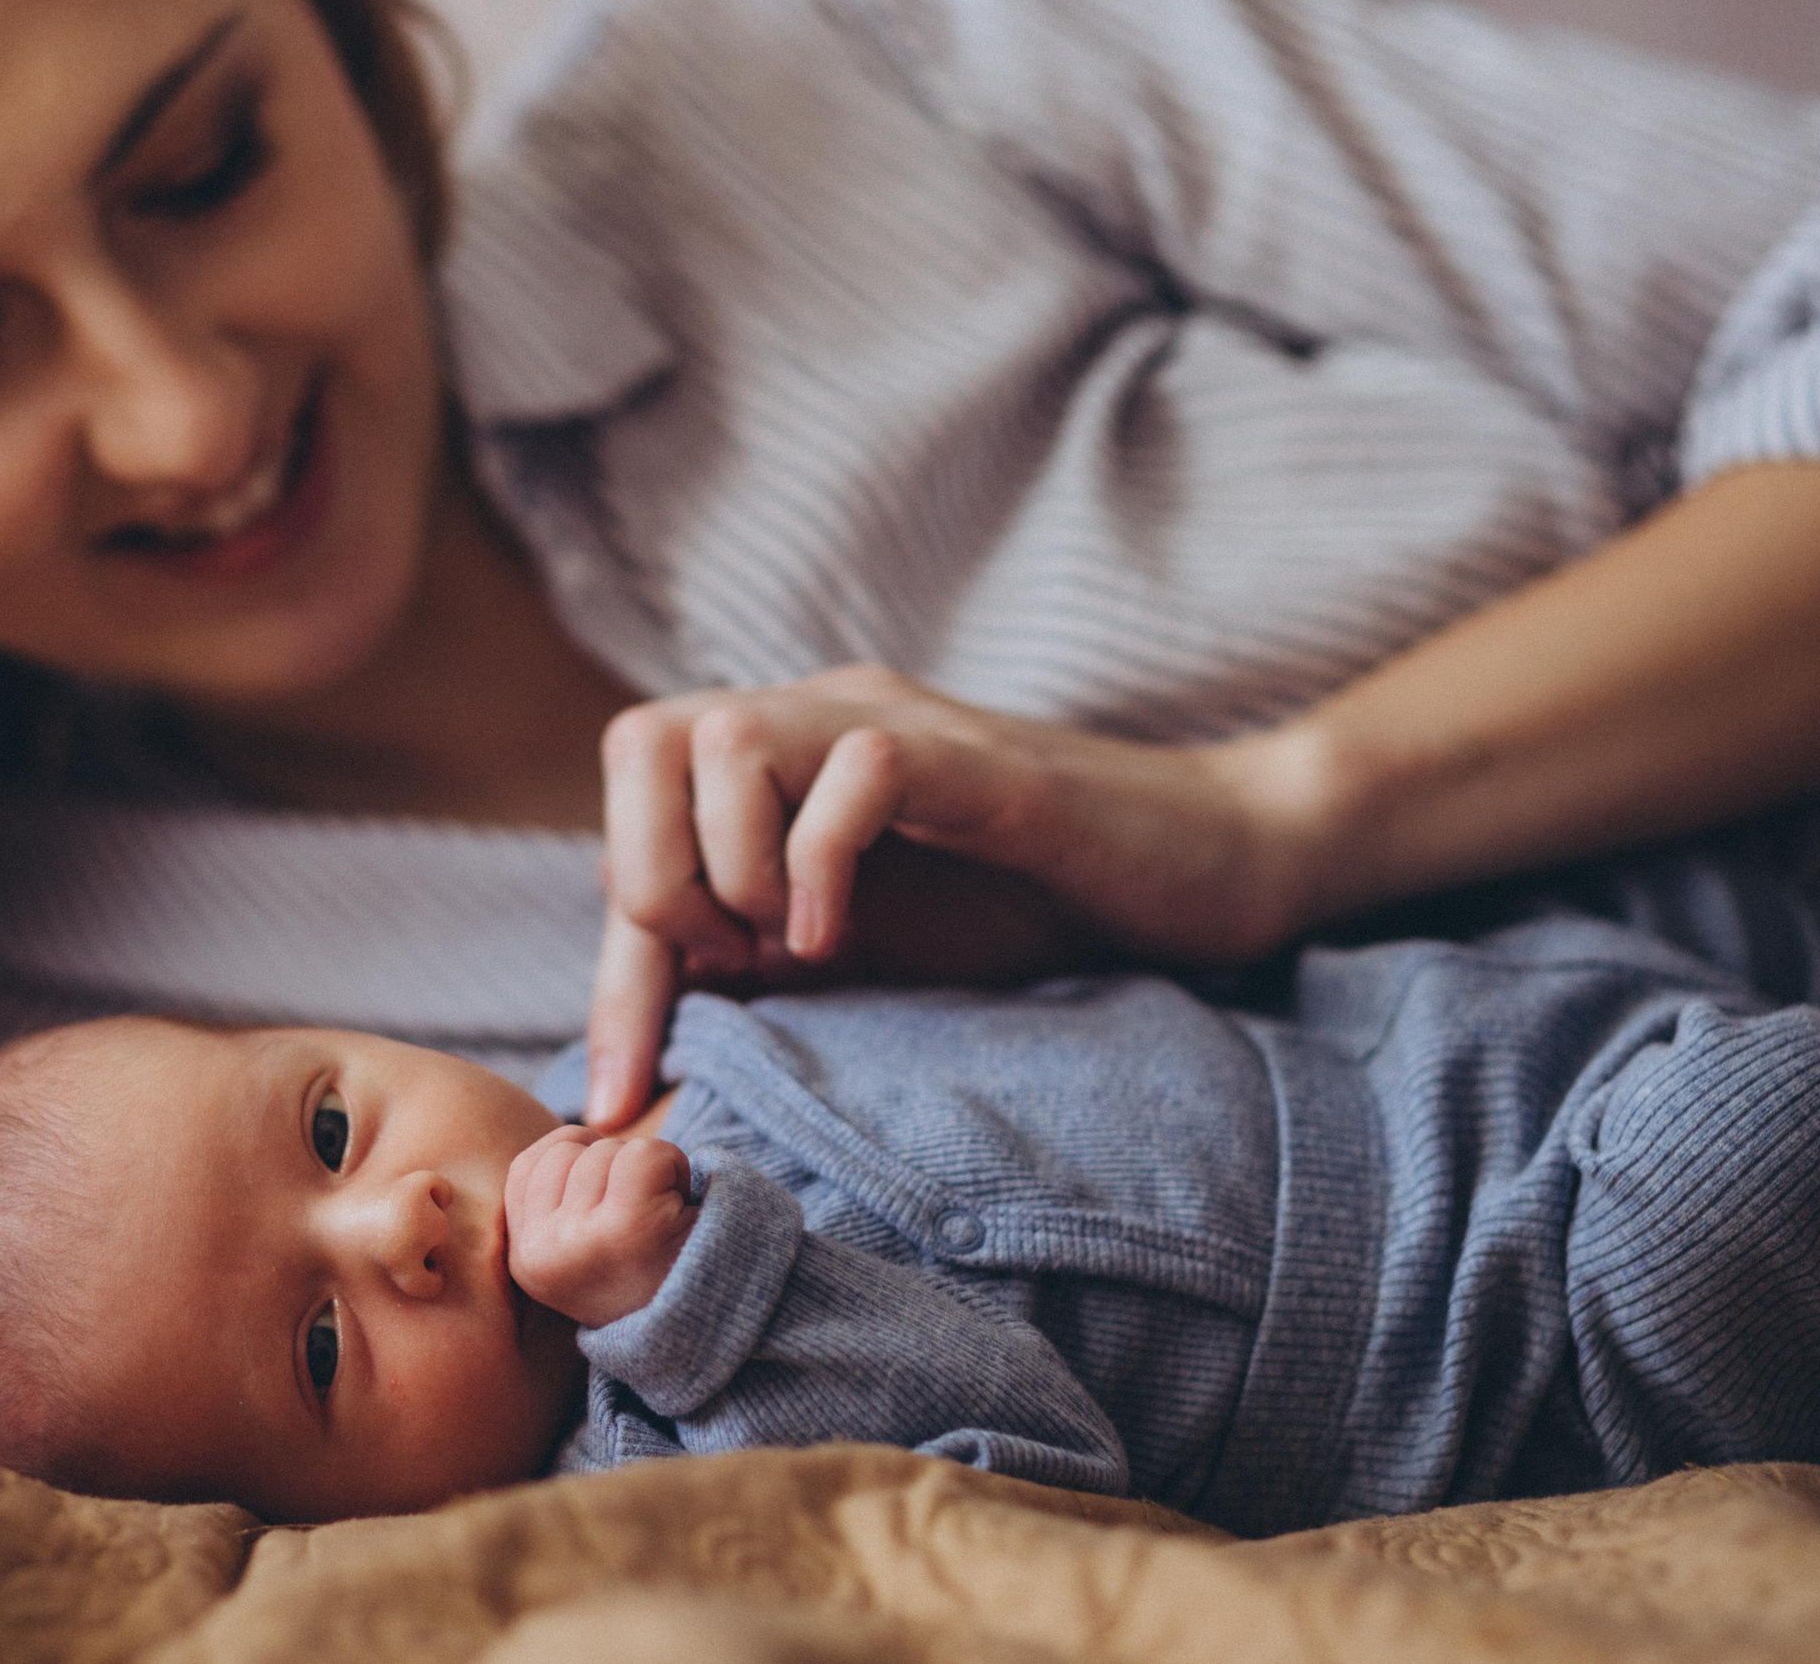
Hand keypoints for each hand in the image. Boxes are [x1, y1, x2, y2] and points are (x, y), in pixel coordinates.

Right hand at [505, 1126, 697, 1328]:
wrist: (722, 1330)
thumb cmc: (658, 1272)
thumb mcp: (588, 1235)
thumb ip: (564, 1182)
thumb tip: (609, 1108)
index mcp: (524, 1260)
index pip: (530, 1164)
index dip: (583, 1167)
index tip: (614, 1216)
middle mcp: (540, 1256)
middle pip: (567, 1148)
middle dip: (615, 1167)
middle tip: (645, 1228)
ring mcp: (580, 1242)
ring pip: (608, 1149)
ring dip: (651, 1171)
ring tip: (666, 1225)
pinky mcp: (629, 1229)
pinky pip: (645, 1154)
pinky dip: (676, 1168)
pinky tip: (683, 1215)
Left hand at [585, 664, 1330, 1123]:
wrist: (1208, 864)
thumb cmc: (1034, 911)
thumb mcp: (865, 952)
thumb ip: (760, 961)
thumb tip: (645, 1027)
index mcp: (782, 767)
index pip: (634, 826)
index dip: (612, 971)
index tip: (612, 1097)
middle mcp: (822, 722)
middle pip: (643, 739)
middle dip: (654, 878)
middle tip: (732, 969)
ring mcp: (895, 730)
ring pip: (727, 735)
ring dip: (730, 863)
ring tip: (794, 948)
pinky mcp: (976, 763)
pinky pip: (859, 766)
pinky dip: (822, 858)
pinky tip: (844, 937)